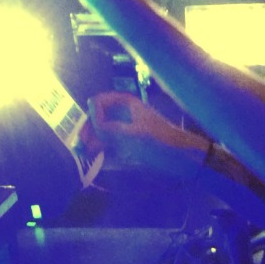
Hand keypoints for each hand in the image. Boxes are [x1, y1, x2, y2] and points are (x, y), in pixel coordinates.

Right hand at [88, 91, 205, 178]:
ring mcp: (125, 130)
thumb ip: (110, 127)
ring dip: (93, 144)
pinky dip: (103, 153)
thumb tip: (91, 117)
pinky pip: (110, 146)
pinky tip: (96, 161)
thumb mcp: (134, 134)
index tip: (86, 131)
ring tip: (84, 156)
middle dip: (89, 132)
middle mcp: (123, 114)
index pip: (100, 102)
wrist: (185, 159)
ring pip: (103, 134)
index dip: (91, 115)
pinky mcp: (128, 145)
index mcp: (126, 104)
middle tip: (79, 147)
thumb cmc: (162, 141)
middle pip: (99, 119)